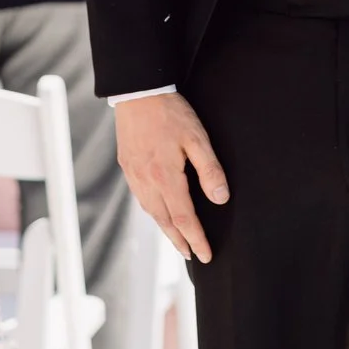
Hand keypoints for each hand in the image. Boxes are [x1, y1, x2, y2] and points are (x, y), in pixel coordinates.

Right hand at [114, 92, 228, 262]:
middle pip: (165, 220)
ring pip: (151, 211)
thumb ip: (210, 170)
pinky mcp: (127, 166)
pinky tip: (158, 211)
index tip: (206, 254)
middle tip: (190, 256)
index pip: (184, 218)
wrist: (138, 92)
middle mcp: (147, 180)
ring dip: (165, 229)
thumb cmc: (171, 113)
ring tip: (177, 239)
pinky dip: (152, 211)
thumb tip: (220, 199)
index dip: (196, 238)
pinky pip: (140, 197)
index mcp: (166, 176)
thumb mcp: (197, 138)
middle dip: (179, 240)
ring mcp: (134, 174)